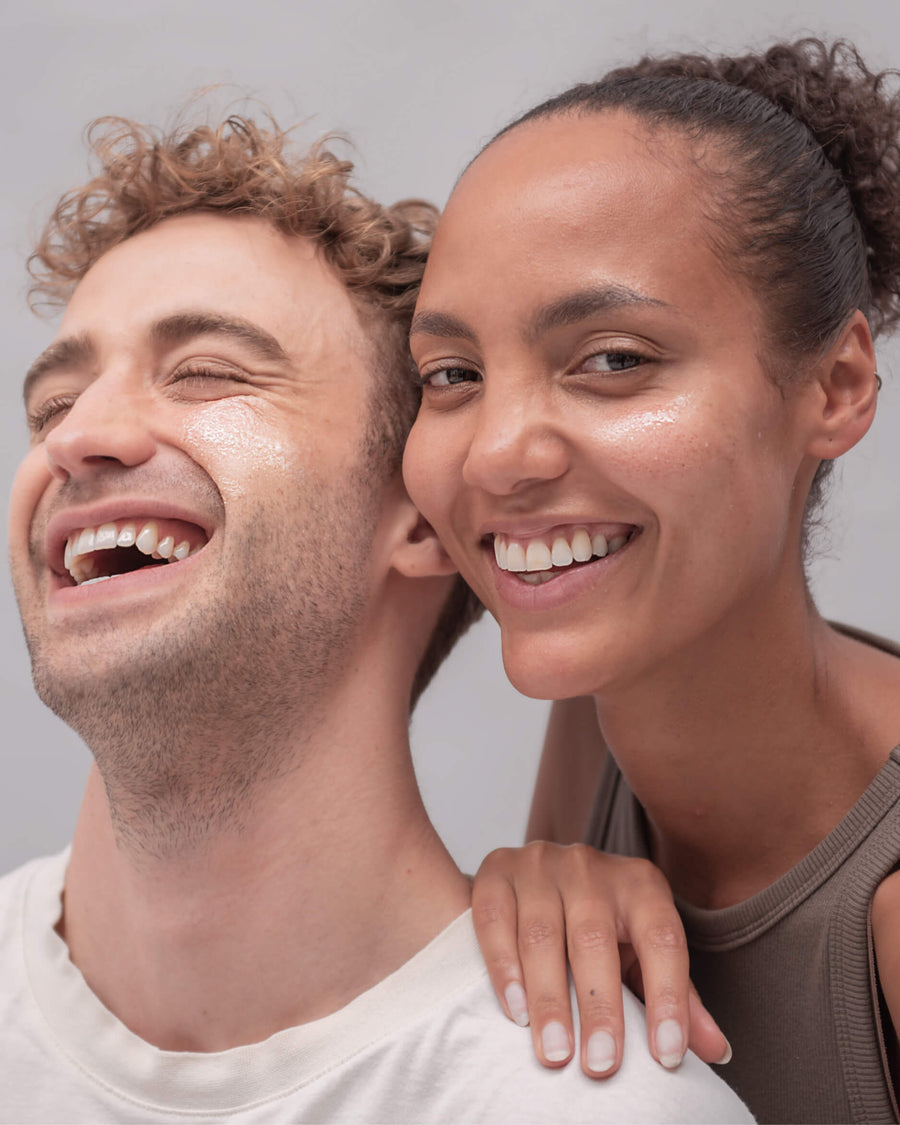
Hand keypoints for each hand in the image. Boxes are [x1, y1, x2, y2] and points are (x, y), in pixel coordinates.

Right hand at [471, 841, 730, 1076]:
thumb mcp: (643, 952)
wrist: (542, 869)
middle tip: (601, 1064)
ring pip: (542, 933)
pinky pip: (495, 919)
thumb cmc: (603, 923)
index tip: (668, 1056)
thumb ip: (679, 997)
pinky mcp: (497, 869)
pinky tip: (514, 1010)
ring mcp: (540, 863)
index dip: (669, 998)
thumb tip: (718, 1052)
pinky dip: (503, 967)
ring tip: (555, 1052)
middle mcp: (590, 866)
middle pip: (596, 939)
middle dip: (599, 1007)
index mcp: (640, 884)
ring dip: (548, 998)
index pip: (663, 939)